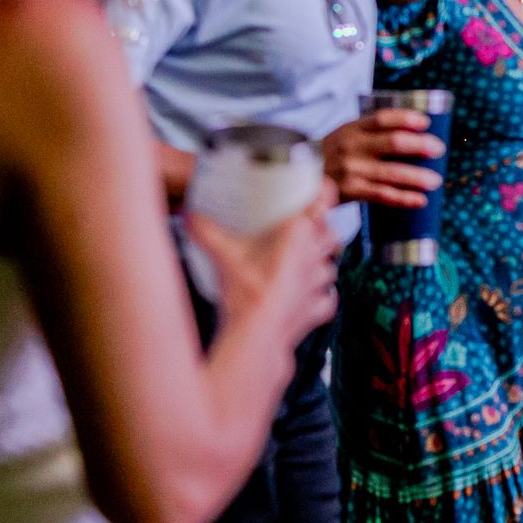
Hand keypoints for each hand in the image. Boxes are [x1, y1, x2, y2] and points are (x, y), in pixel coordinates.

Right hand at [186, 186, 340, 341]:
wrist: (257, 336)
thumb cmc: (246, 293)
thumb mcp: (222, 256)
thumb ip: (205, 231)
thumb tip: (189, 215)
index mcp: (298, 235)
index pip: (323, 203)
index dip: (324, 192)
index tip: (321, 186)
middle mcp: (314, 257)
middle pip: (333, 232)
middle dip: (326, 226)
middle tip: (313, 222)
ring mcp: (318, 285)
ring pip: (330, 266)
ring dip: (321, 261)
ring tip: (307, 259)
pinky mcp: (317, 309)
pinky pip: (327, 298)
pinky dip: (320, 295)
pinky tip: (311, 294)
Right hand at [321, 109, 445, 207]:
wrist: (300, 179)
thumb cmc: (331, 155)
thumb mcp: (344, 135)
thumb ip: (370, 131)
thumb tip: (412, 132)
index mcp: (352, 128)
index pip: (383, 118)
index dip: (407, 118)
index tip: (426, 122)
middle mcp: (352, 146)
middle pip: (393, 142)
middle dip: (421, 145)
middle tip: (438, 149)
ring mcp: (351, 169)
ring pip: (392, 172)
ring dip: (418, 176)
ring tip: (436, 180)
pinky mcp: (351, 191)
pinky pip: (383, 195)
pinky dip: (404, 198)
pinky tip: (420, 200)